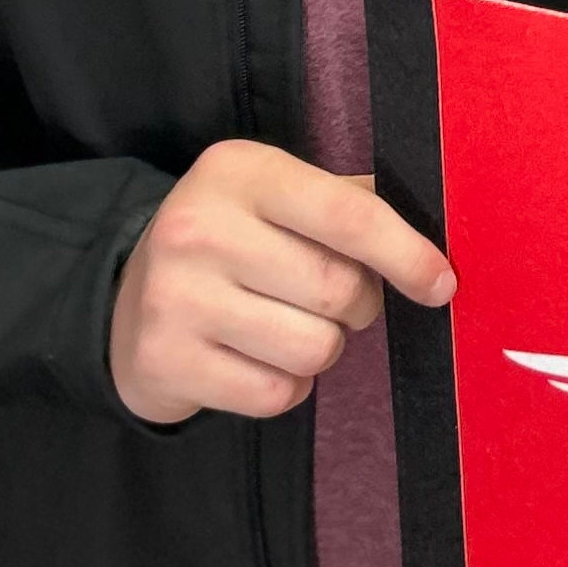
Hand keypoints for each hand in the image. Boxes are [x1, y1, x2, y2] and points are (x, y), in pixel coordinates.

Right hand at [109, 139, 453, 425]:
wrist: (125, 299)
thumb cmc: (232, 241)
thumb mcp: (278, 195)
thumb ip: (351, 202)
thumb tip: (442, 222)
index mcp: (240, 171)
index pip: (348, 215)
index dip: (407, 253)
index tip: (442, 283)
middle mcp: (199, 227)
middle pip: (339, 289)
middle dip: (359, 304)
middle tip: (334, 299)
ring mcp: (175, 298)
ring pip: (315, 347)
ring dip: (323, 347)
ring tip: (288, 325)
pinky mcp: (165, 362)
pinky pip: (278, 394)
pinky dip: (287, 385)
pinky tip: (256, 357)